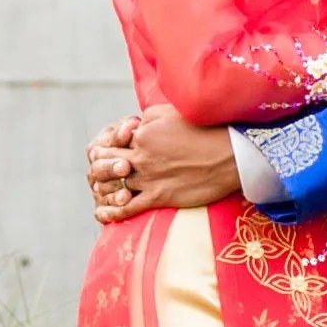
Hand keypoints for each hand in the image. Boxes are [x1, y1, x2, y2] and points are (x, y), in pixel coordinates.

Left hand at [87, 106, 243, 220]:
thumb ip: (146, 119)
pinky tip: (101, 214)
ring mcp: (148, 178)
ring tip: (97, 191)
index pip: (112, 142)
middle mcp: (140, 157)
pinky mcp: (160, 196)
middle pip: (106, 164)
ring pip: (113, 186)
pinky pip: (128, 208)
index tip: (104, 152)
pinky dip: (112, 212)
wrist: (230, 155)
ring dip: (103, 189)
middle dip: (99, 167)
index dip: (106, 147)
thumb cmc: (205, 128)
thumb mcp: (170, 112)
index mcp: (141, 134)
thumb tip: (133, 126)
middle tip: (96, 171)